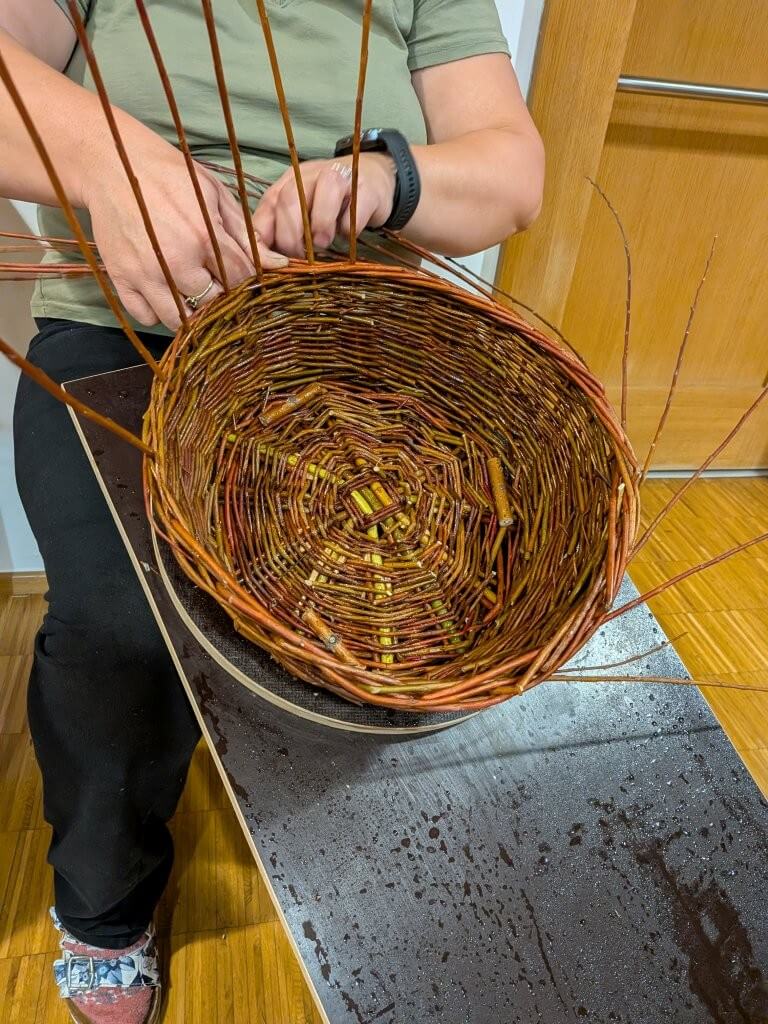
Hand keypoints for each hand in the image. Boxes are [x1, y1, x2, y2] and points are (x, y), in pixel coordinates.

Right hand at [84, 138, 287, 330]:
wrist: (114, 165)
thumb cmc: (171, 177)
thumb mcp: (215, 195)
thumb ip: (245, 234)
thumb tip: (278, 264)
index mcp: (204, 237)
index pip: (239, 281)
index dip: (244, 283)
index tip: (240, 278)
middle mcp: (176, 261)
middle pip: (212, 305)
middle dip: (219, 299)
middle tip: (216, 285)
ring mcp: (145, 273)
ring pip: (179, 320)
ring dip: (190, 315)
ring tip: (191, 294)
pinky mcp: (121, 279)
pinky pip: (146, 317)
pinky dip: (156, 313)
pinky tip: (164, 294)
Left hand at [252, 153, 395, 258]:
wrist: (375, 179)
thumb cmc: (332, 205)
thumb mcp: (304, 216)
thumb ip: (282, 232)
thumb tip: (269, 264)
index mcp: (288, 183)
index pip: (266, 209)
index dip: (265, 240)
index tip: (276, 265)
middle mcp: (309, 176)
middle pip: (288, 199)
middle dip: (291, 237)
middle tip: (302, 255)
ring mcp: (340, 177)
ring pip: (324, 192)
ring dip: (320, 225)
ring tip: (324, 243)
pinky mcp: (367, 189)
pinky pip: (356, 208)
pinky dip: (349, 227)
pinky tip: (348, 235)